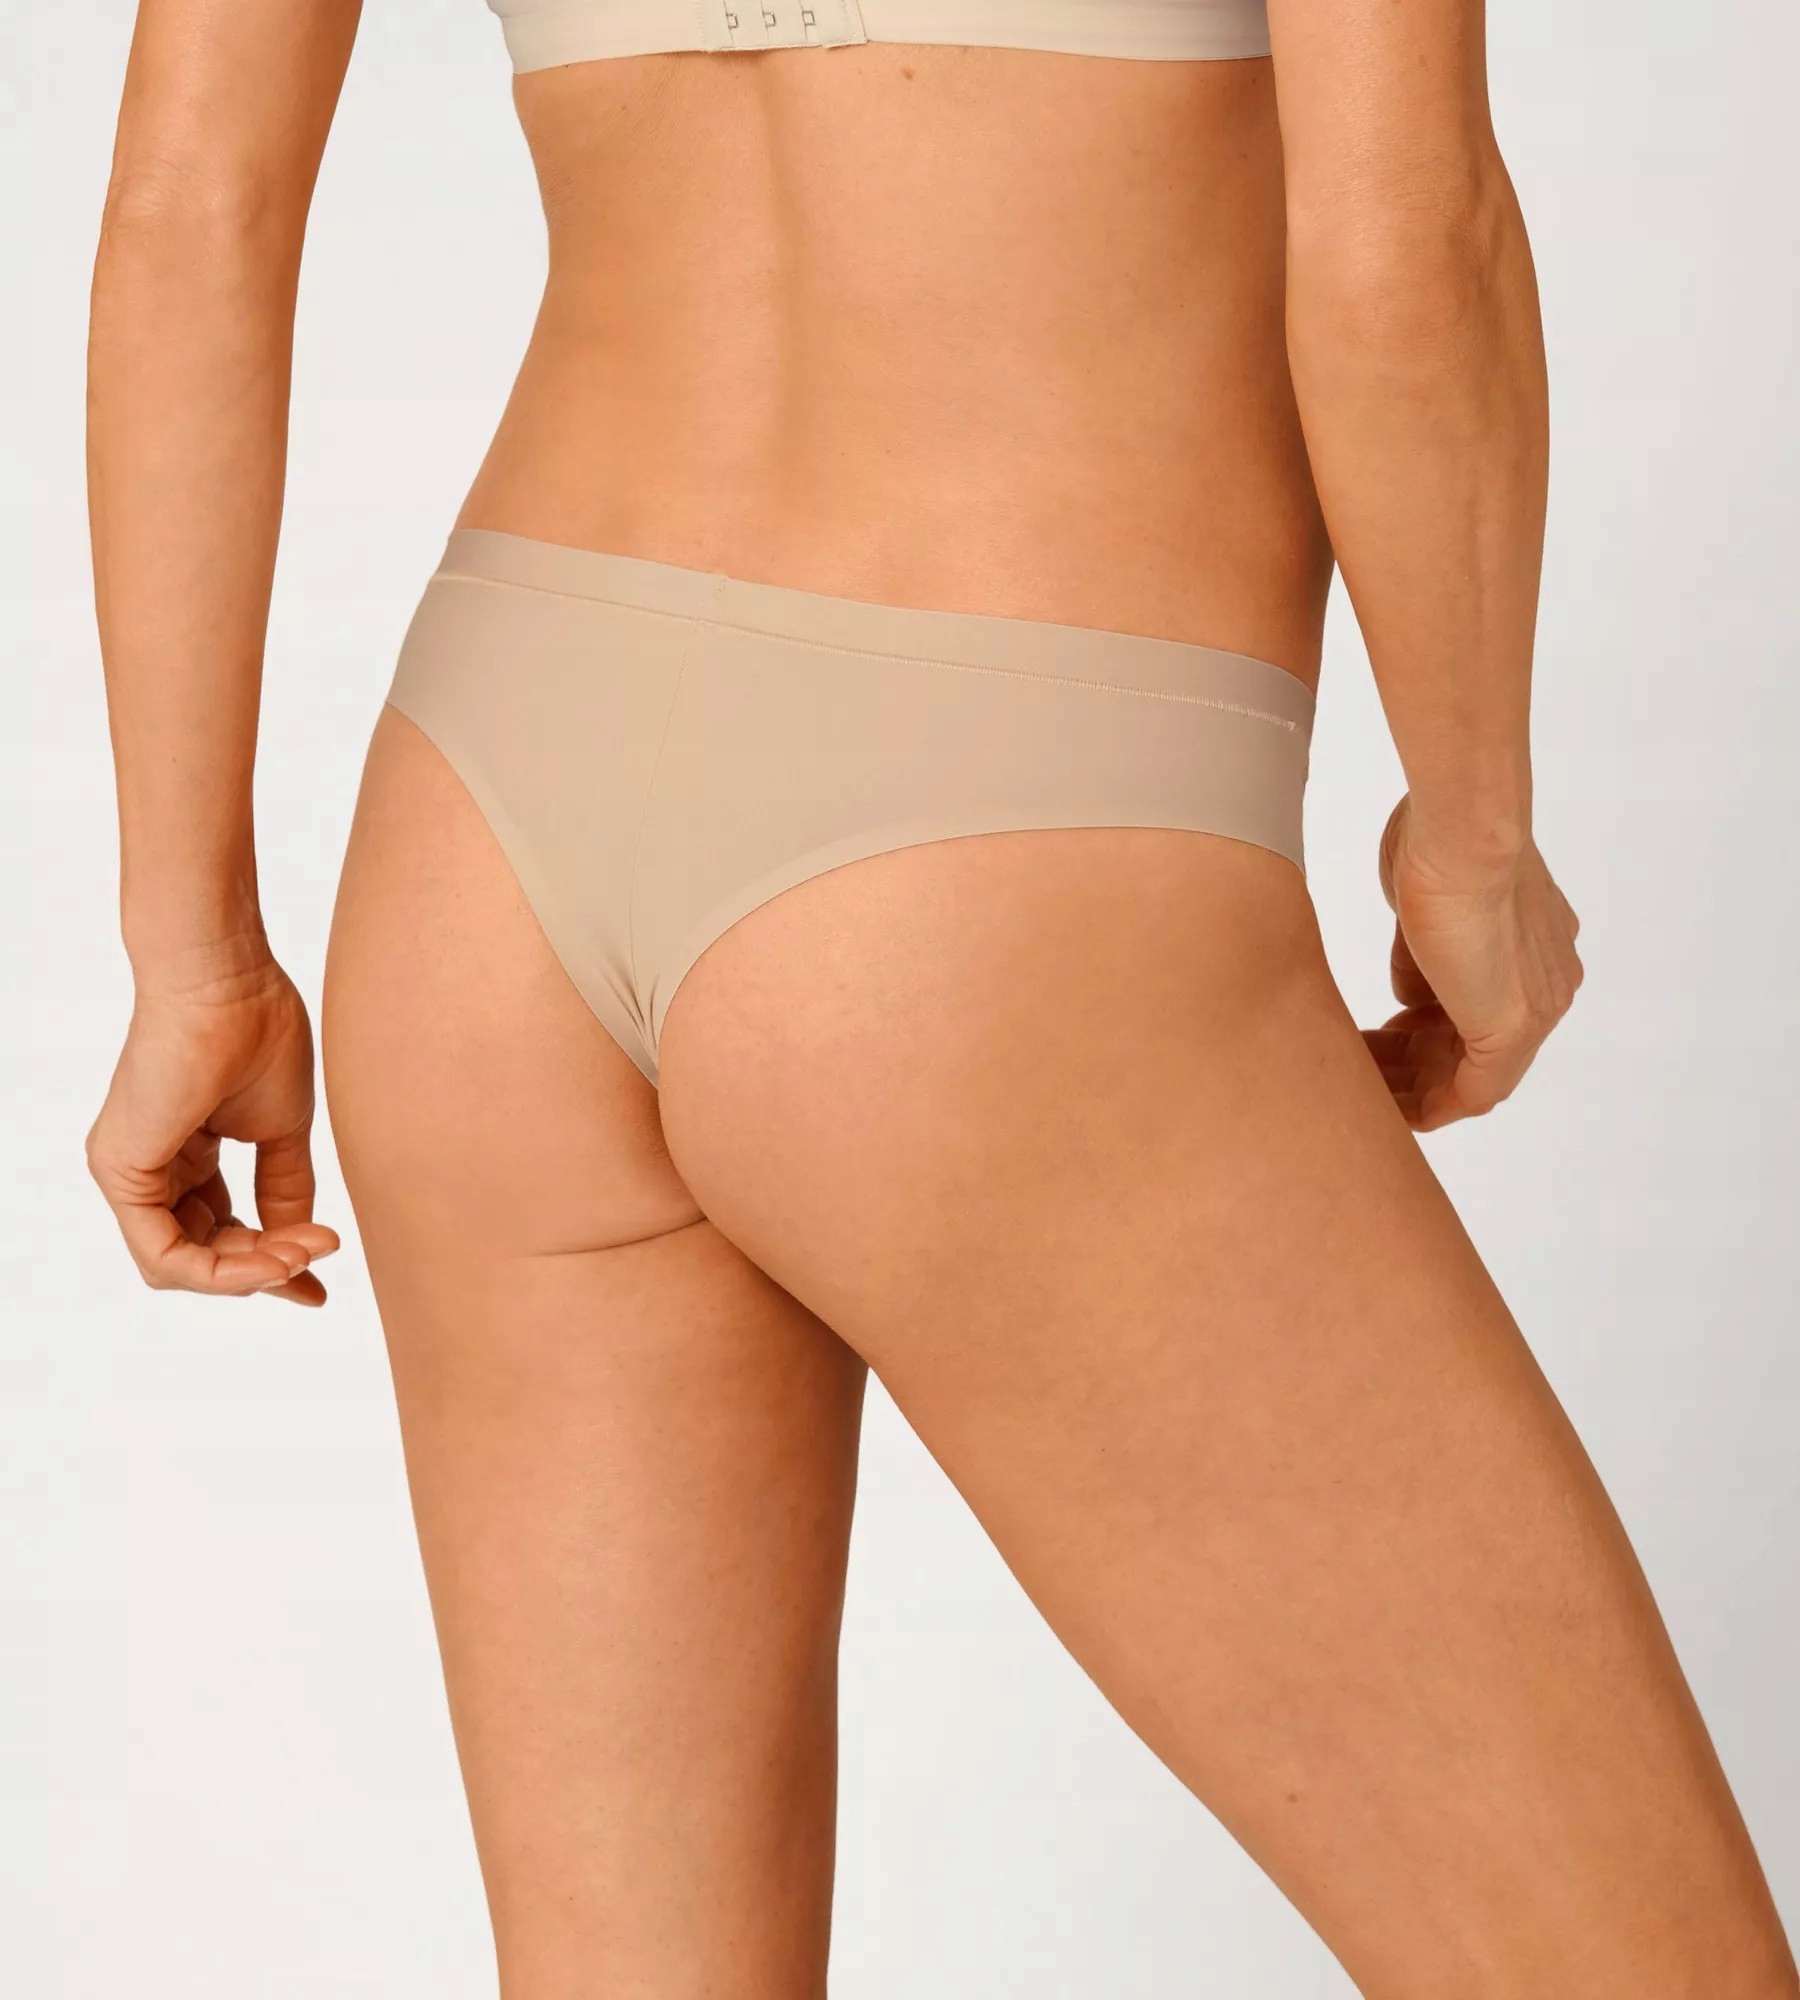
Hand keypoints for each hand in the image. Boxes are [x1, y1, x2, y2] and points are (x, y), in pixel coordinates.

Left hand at [86, 941, 339, 1303]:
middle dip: (264, 1271)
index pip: (218, 1232)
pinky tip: (274, 1256)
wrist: (228, 981)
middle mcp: (148, 1167)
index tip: (320, 1276)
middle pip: (201, 1255)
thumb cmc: (256, 1030)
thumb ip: (284, 1189)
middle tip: (318, 1263)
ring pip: (181, 1264)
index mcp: (182, 1153)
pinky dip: (221, 1270)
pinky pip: (165, 1254)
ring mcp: (128, 1171)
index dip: (270, 1261)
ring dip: (249, 1273)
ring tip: (304, 1254)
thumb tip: (300, 1242)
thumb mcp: (281, 1131)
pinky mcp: (121, 1171)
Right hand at [1364, 796, 1582, 1131]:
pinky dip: (1432, 1106)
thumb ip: (1421, 953)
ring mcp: (1536, 1008)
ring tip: (1364, 1086)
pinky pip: (1471, 1092)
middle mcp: (1548, 982)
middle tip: (1364, 1064)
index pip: (1480, 1001)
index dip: (1430, 1024)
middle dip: (1416, 1059)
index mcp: (1535, 945)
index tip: (1387, 1034)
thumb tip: (1412, 994)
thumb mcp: (1421, 902)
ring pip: (1471, 1069)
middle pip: (1474, 1042)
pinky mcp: (1510, 1030)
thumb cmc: (1438, 842)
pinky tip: (1394, 1113)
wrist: (1465, 833)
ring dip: (1416, 1083)